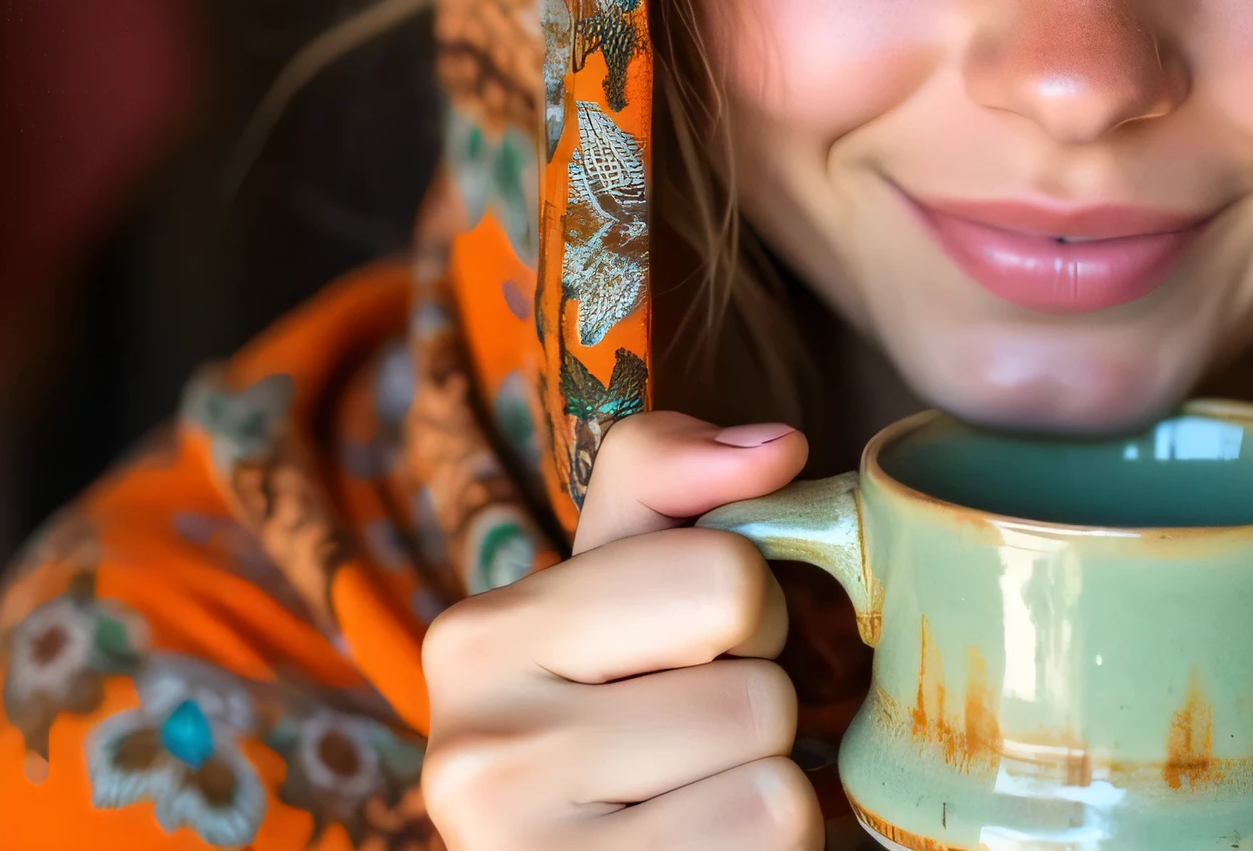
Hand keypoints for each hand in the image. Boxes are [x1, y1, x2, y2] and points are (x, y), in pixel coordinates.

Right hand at [419, 412, 820, 847]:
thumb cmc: (621, 737)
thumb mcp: (624, 598)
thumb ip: (670, 487)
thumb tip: (776, 443)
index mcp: (477, 638)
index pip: (721, 575)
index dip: (747, 617)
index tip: (693, 660)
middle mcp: (475, 750)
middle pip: (754, 691)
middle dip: (758, 718)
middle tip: (698, 753)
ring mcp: (521, 850)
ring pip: (772, 786)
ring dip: (766, 799)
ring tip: (697, 813)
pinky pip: (769, 844)